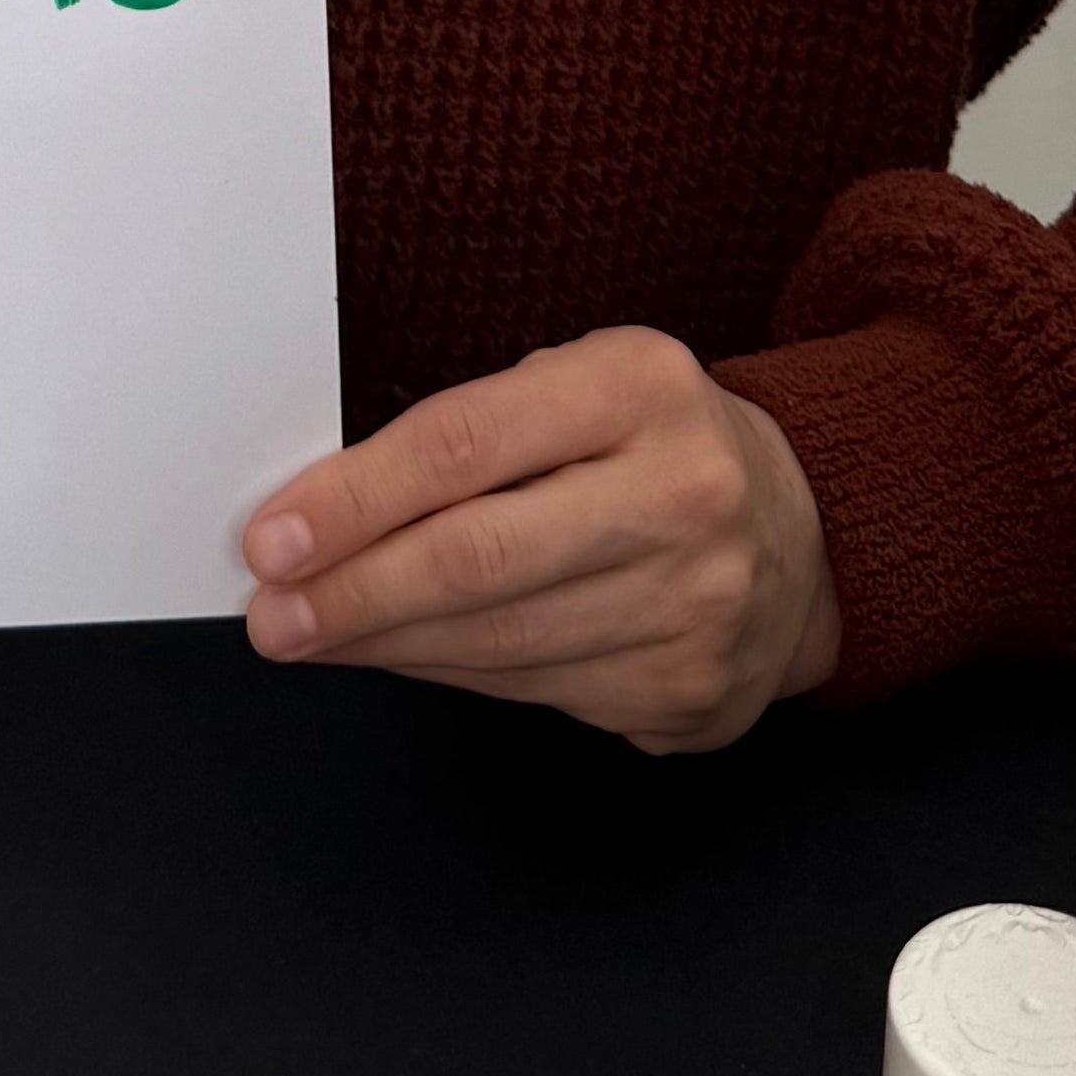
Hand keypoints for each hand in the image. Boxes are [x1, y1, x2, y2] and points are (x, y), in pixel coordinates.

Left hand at [240, 326, 840, 752]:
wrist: (803, 532)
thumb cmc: (647, 442)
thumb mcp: (580, 384)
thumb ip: (472, 431)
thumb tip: (324, 512)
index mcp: (638, 387)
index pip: (463, 444)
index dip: (354, 498)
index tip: (271, 537)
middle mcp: (680, 493)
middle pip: (477, 558)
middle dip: (353, 592)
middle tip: (271, 612)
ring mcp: (695, 603)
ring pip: (498, 641)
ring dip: (384, 644)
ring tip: (311, 633)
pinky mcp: (690, 689)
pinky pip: (534, 692)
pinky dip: (449, 677)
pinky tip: (400, 656)